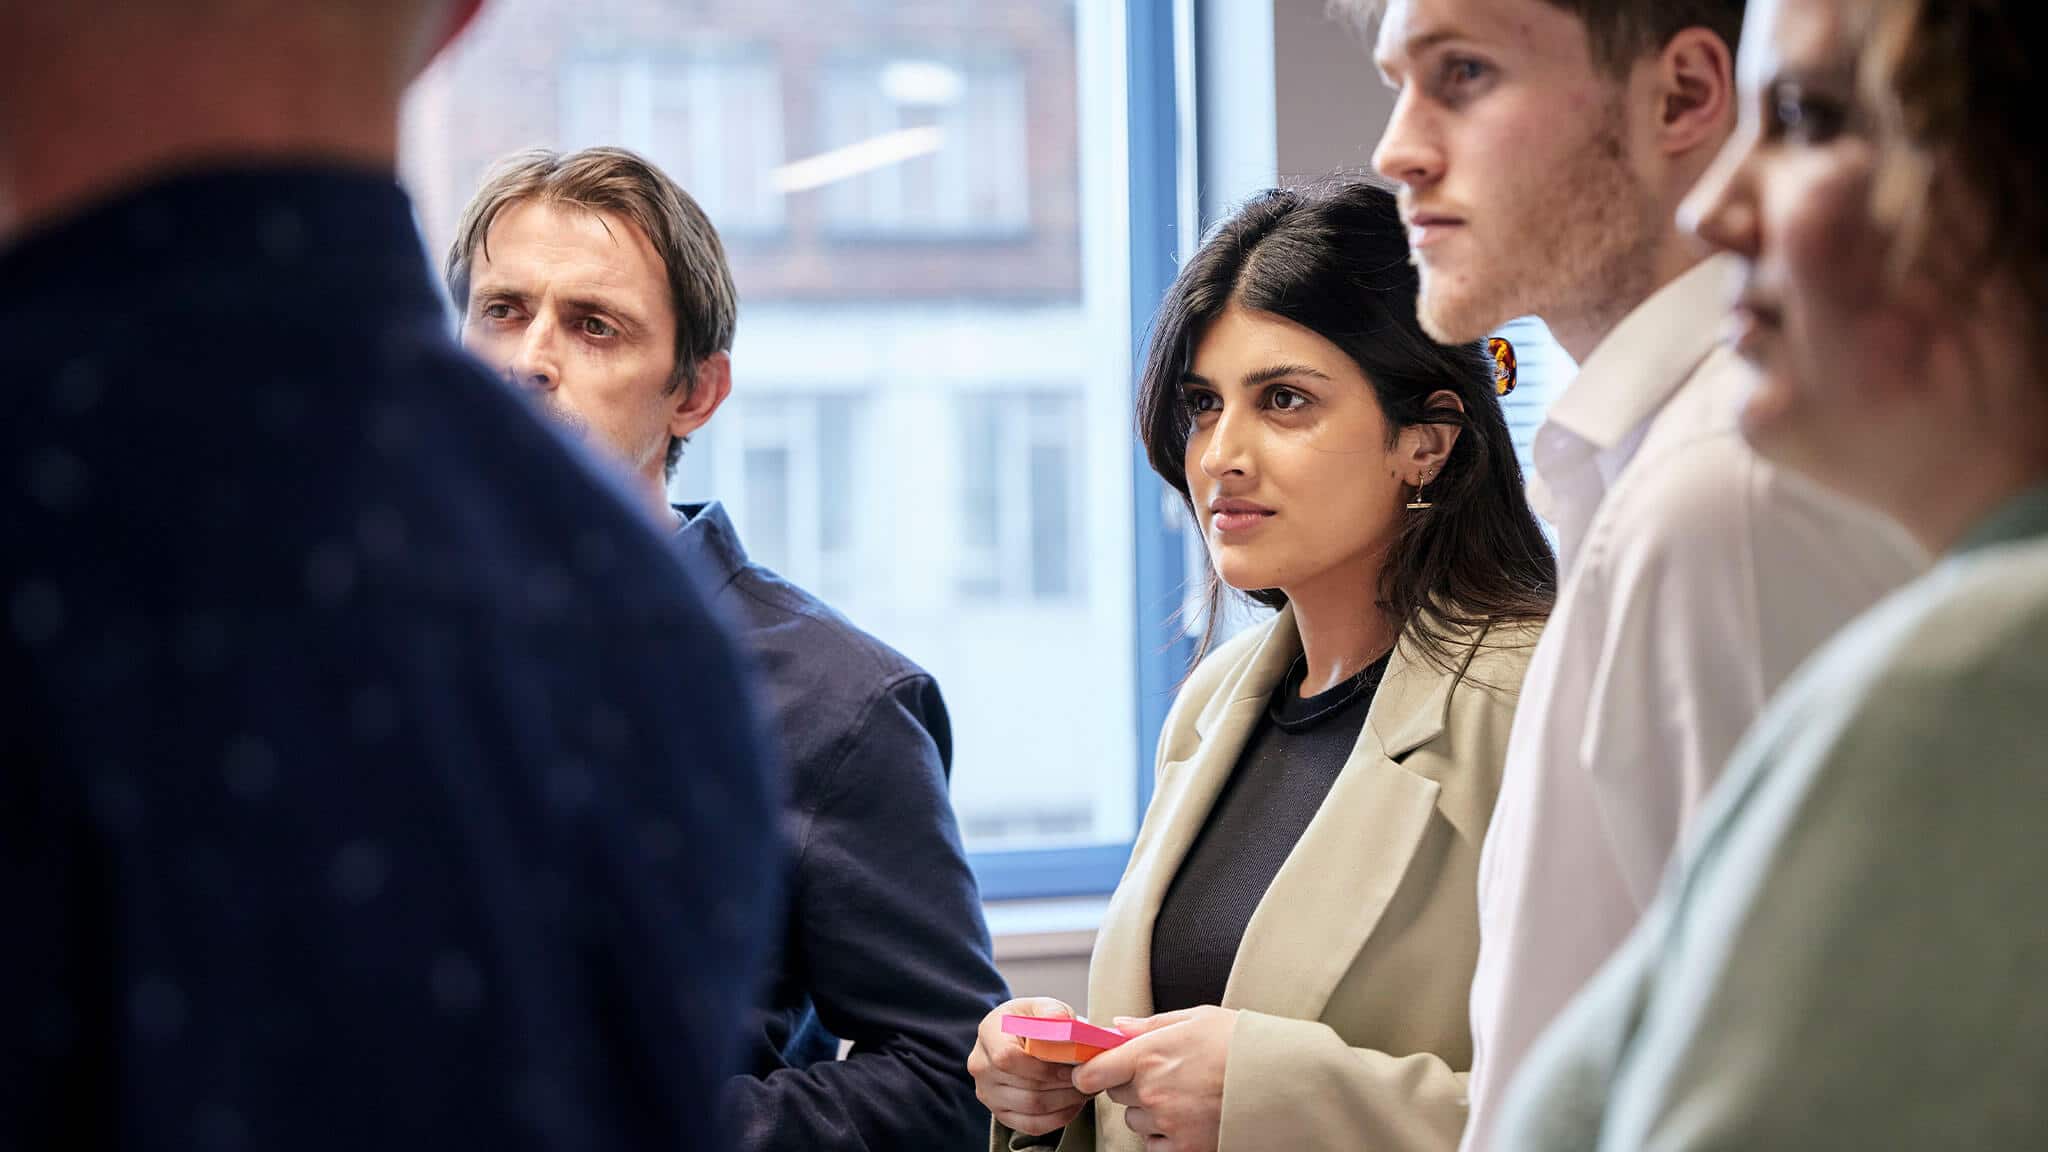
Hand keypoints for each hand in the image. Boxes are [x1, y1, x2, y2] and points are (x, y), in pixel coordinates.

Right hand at [970, 997, 1091, 1136]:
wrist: (1016, 1036)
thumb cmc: (1030, 1020)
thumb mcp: (1042, 1007)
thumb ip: (1054, 1014)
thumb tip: (1066, 1027)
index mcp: (988, 1033)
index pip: (1008, 1058)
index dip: (1043, 1067)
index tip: (1071, 1066)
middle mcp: (981, 1066)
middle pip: (1025, 1087)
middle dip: (1064, 1085)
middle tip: (1090, 1079)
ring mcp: (988, 1093)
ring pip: (1032, 1108)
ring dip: (1065, 1101)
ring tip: (1085, 1089)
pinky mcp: (1000, 1113)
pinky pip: (1031, 1125)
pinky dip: (1058, 1118)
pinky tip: (1074, 1104)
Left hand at [1071, 1006, 1236, 1151]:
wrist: (1282, 1078)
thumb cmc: (1241, 1042)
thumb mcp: (1196, 1018)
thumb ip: (1150, 1025)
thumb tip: (1116, 1025)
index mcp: (1149, 1054)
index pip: (1092, 1073)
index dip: (1090, 1071)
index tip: (1097, 1069)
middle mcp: (1152, 1091)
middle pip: (1115, 1095)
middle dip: (1131, 1085)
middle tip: (1162, 1074)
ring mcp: (1168, 1123)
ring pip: (1136, 1121)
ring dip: (1149, 1111)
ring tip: (1183, 1095)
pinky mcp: (1186, 1148)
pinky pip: (1154, 1146)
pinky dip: (1164, 1136)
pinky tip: (1188, 1117)